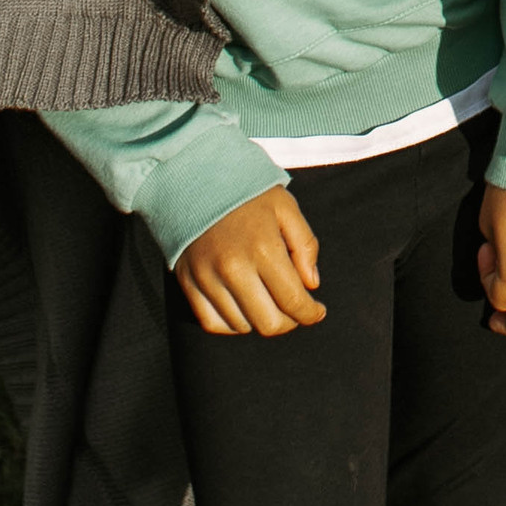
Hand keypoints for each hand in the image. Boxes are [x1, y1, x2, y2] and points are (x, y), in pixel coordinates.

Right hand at [176, 188, 324, 336]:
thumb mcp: (286, 208)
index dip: (311, 314)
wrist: (195, 178)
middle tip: (295, 310)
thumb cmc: (247, 193)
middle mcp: (233, 269)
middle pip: (268, 324)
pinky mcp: (189, 283)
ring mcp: (207, 278)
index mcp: (263, 248)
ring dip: (261, 320)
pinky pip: (212, 323)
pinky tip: (244, 309)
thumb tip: (311, 285)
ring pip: (242, 326)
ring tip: (269, 301)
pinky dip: (232, 325)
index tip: (317, 312)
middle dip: (289, 322)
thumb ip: (305, 245)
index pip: (293, 302)